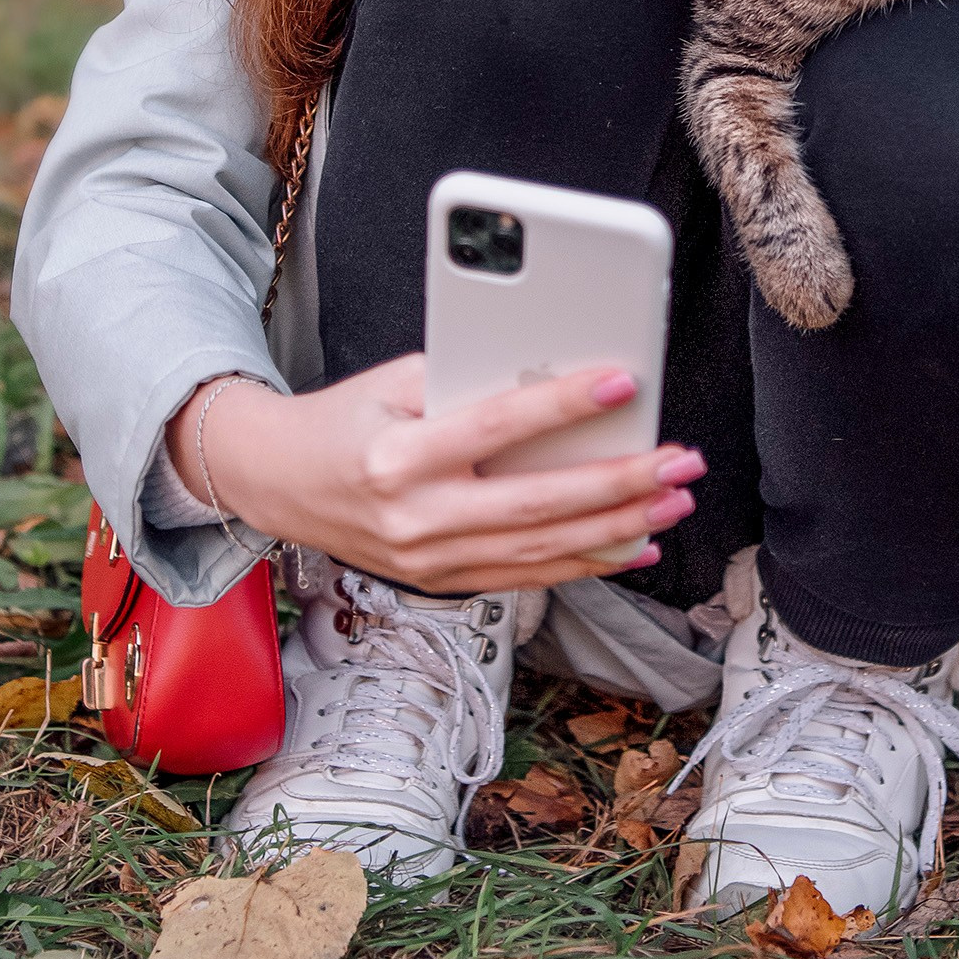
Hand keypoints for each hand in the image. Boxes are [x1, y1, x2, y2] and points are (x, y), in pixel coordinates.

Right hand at [163, 361, 705, 595]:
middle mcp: (417, 520)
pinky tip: (634, 544)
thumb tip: (556, 375)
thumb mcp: (394, 383)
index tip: (624, 381)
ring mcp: (430, 562)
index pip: (498, 427)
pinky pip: (529, 576)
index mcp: (399, 459)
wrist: (278, 485)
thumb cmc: (345, 420)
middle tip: (680, 460)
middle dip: (621, 483)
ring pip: (544, 550)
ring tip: (674, 501)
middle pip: (538, 505)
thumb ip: (469, 381)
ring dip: (620, 528)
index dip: (565, 404)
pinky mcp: (443, 583)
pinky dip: (587, 562)